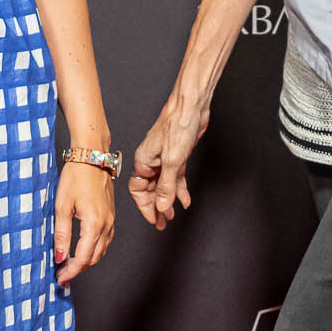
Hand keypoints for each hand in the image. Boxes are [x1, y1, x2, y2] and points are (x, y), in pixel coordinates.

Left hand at [54, 160, 115, 284]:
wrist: (92, 157)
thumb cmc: (76, 176)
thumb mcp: (62, 206)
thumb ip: (62, 234)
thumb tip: (60, 256)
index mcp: (94, 224)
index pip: (83, 258)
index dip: (71, 271)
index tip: (60, 278)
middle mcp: (106, 225)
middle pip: (94, 258)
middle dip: (78, 269)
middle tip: (62, 274)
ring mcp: (111, 220)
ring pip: (101, 250)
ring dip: (87, 261)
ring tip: (70, 265)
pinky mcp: (110, 215)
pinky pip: (105, 240)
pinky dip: (94, 250)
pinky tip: (82, 249)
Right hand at [129, 99, 208, 228]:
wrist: (192, 107)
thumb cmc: (177, 126)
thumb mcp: (172, 162)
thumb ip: (166, 187)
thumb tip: (161, 206)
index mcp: (143, 161)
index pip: (138, 190)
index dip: (145, 206)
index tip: (154, 219)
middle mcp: (151, 161)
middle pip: (150, 190)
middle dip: (157, 207)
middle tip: (163, 223)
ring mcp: (165, 159)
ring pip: (164, 185)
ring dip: (169, 201)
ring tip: (173, 216)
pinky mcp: (177, 155)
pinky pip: (176, 178)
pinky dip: (180, 189)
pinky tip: (185, 200)